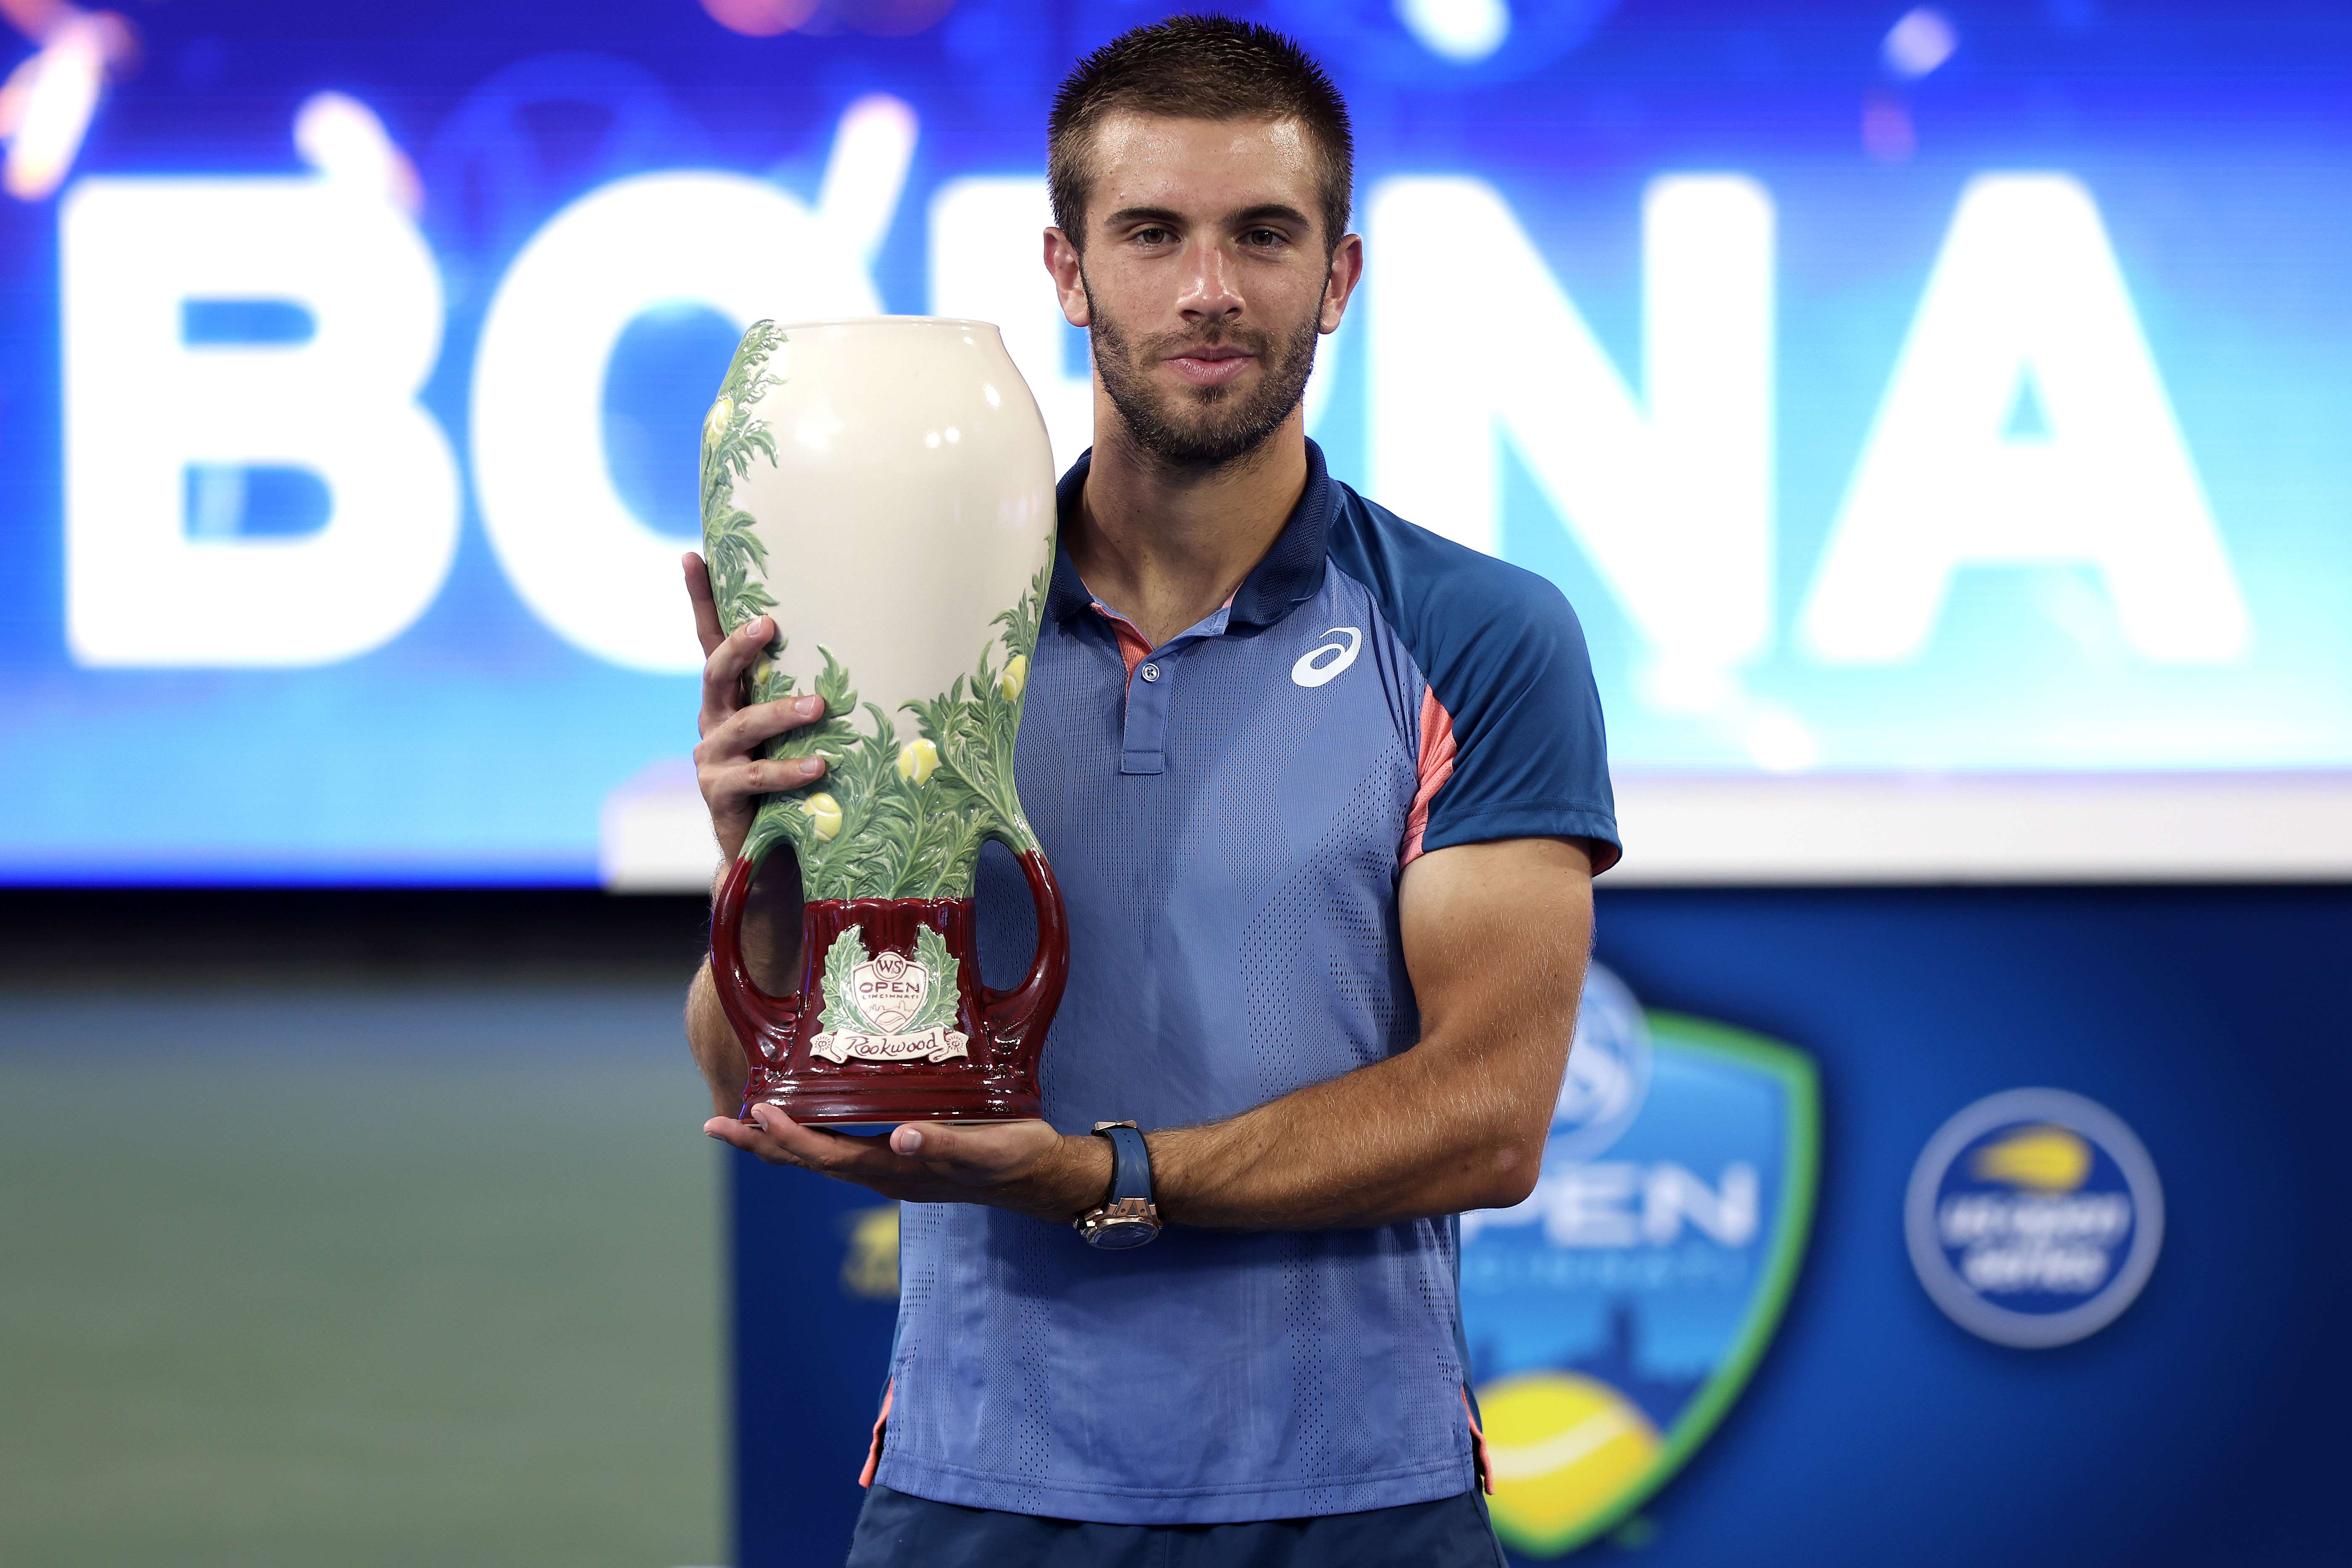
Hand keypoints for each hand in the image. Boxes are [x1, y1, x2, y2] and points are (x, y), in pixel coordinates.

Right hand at [685, 551, 827, 861]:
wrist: (762, 843)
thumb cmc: (785, 774)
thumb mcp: (787, 727)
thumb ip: (800, 690)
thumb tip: (862, 645)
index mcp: (727, 697)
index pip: (708, 640)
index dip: (699, 600)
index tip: (691, 555)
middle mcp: (713, 719)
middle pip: (715, 672)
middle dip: (739, 646)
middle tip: (767, 625)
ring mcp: (713, 757)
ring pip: (743, 725)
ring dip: (780, 712)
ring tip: (818, 705)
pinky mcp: (722, 793)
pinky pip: (758, 776)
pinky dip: (790, 769)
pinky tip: (820, 764)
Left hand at [704, 1107, 1113, 1223]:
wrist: (1040, 1176)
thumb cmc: (1015, 1156)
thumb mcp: (985, 1147)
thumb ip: (944, 1145)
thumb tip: (900, 1139)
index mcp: (895, 1170)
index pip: (827, 1155)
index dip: (789, 1137)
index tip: (756, 1114)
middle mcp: (882, 1172)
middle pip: (808, 1161)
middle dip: (761, 1145)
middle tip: (714, 1125)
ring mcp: (888, 1167)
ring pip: (820, 1156)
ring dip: (778, 1141)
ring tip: (742, 1120)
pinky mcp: (899, 1156)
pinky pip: (840, 1147)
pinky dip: (810, 1134)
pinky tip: (804, 1115)